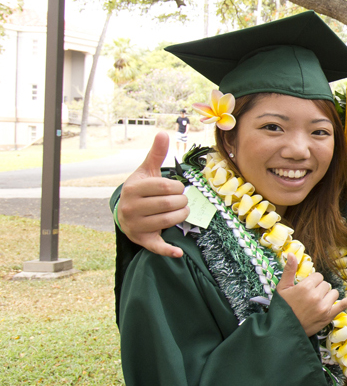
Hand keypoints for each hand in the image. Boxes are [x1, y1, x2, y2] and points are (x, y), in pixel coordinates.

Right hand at [117, 132, 188, 257]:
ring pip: (168, 221)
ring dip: (181, 215)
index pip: (164, 186)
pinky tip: (179, 252)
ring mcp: (135, 225)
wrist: (125, 213)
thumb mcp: (145, 171)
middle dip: (181, 201)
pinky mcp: (142, 240)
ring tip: (181, 210)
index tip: (178, 188)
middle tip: (182, 200)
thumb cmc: (141, 190)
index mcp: (133, 189)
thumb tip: (163, 133)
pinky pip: (156, 246)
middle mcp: (131, 207)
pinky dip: (168, 250)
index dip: (177, 187)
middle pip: (168, 204)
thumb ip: (155, 154)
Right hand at [276, 255, 346, 336]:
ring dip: (327, 296)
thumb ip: (289, 270)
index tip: (305, 289)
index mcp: (305, 287)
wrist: (283, 330)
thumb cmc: (282, 308)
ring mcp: (324, 306)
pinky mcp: (329, 315)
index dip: (312, 282)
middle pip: (326, 284)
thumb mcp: (282, 288)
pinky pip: (344, 304)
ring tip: (315, 304)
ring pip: (333, 293)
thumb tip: (291, 254)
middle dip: (319, 289)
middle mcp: (316, 296)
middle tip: (307, 299)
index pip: (318, 276)